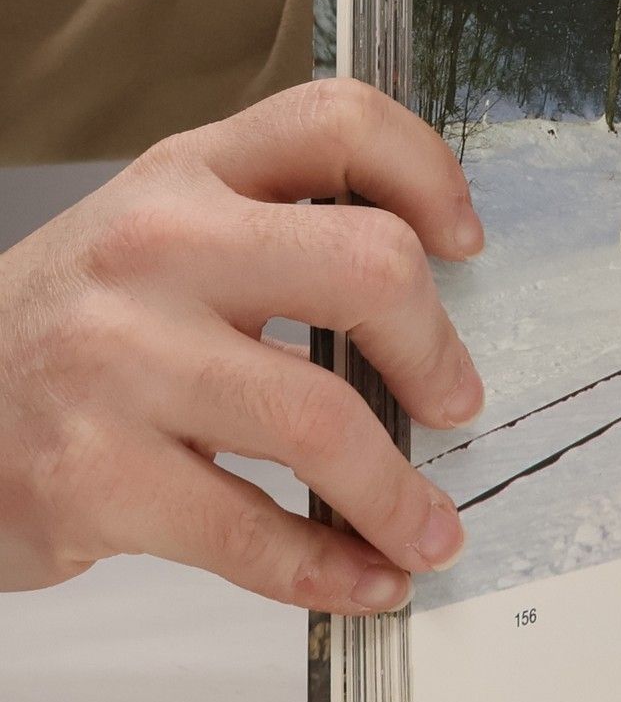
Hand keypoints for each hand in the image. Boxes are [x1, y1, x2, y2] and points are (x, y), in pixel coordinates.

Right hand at [0, 80, 485, 614]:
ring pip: (320, 422)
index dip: (429, 175)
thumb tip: (429, 295)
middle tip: (454, 400)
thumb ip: (275, 230)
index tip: (466, 242)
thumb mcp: (160, 238)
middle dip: (435, 351)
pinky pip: (251, 534)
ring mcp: (119, 362)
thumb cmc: (73, 329)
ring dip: (397, 495)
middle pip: (367, 268)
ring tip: (429, 529)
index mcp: (187, 176)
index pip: (337, 123)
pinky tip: (364, 578)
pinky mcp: (92, 475)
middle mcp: (155, 250)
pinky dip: (329, 569)